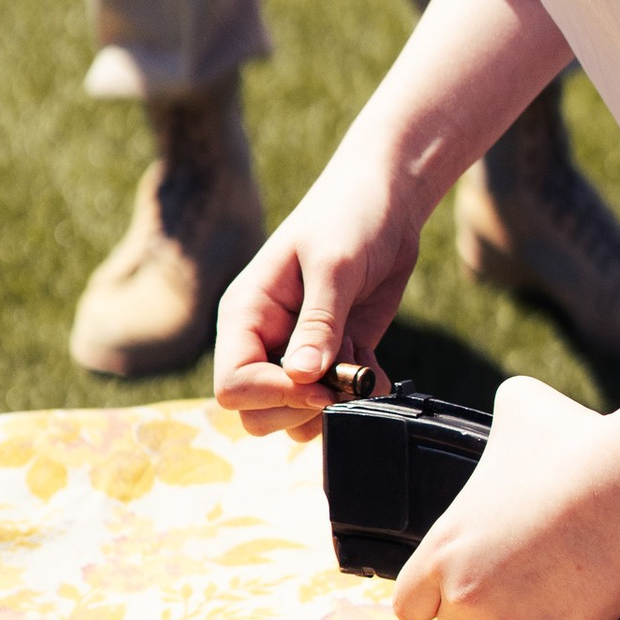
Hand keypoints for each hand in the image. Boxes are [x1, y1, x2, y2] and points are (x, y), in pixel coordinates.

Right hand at [214, 149, 425, 437]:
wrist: (386, 202)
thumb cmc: (349, 217)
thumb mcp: (333, 266)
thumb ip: (318, 324)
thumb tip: (301, 378)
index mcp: (246, 314)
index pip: (233, 385)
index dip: (274, 396)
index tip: (320, 384)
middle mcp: (263, 340)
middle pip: (257, 413)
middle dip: (301, 410)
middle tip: (342, 379)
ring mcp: (297, 352)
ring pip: (295, 417)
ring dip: (333, 406)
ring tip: (358, 364)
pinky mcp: (332, 357)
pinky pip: (334, 403)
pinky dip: (358, 397)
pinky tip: (375, 367)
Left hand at [390, 374, 619, 619]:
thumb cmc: (576, 439)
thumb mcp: (520, 406)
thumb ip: (497, 417)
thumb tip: (508, 405)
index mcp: (443, 547)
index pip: (408, 604)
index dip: (432, 595)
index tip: (457, 587)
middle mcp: (467, 593)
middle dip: (487, 610)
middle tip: (525, 576)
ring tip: (562, 584)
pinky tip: (588, 608)